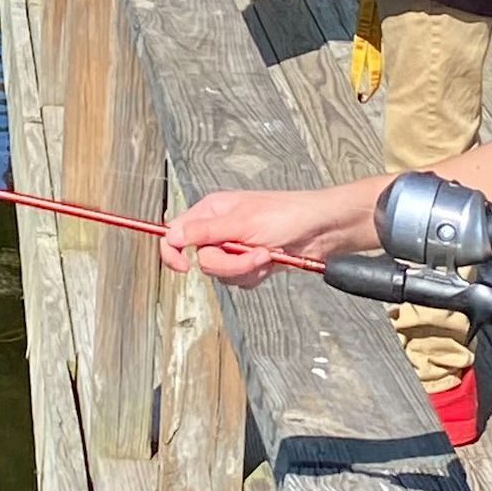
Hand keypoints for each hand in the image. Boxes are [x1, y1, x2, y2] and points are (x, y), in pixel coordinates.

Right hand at [162, 185, 355, 287]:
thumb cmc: (287, 215)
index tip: (184, 267)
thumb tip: (172, 235)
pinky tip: (270, 262)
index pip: (176, 232)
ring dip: (245, 269)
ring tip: (267, 254)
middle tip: (254, 255)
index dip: (173, 251)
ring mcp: (234, 247)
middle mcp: (219, 228)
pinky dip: (255, 275)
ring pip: (221, 273)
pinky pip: (239, 280)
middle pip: (203, 259)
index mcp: (212, 211)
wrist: (320, 231)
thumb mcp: (242, 223)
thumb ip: (205, 232)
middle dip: (229, 263)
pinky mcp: (249, 262)